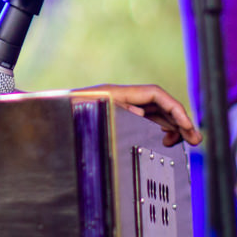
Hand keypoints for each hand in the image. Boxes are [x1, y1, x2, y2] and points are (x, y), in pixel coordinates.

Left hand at [72, 84, 199, 147]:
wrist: (40, 114)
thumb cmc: (61, 113)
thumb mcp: (90, 113)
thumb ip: (117, 113)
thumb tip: (142, 115)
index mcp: (117, 93)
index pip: (156, 95)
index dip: (176, 110)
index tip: (188, 129)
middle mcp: (120, 98)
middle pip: (158, 104)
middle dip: (179, 121)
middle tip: (195, 140)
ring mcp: (117, 108)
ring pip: (153, 114)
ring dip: (170, 126)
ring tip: (182, 143)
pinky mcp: (114, 118)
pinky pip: (143, 121)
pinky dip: (157, 129)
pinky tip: (163, 141)